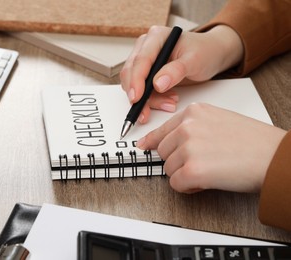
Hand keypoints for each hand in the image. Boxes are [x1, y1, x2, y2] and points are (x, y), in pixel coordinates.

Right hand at [120, 25, 242, 123]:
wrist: (212, 55)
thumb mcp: (195, 60)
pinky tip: (167, 102)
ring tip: (169, 104)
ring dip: (147, 100)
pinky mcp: (147, 73)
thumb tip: (157, 84)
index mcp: (156, 37)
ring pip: (133, 84)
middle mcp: (146, 47)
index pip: (140, 60)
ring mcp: (145, 61)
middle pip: (131, 73)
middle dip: (138, 95)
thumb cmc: (205, 52)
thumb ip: (176, 70)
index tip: (137, 98)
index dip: (136, 80)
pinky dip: (151, 100)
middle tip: (145, 113)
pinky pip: (141, 90)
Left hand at [136, 103, 286, 192]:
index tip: (144, 146)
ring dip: (184, 175)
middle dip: (178, 162)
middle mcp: (188, 126)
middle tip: (201, 164)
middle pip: (163, 152)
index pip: (162, 130)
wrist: (274, 156)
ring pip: (168, 169)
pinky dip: (188, 188)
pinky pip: (176, 184)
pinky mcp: (192, 169)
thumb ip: (192, 128)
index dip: (152, 142)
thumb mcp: (218, 121)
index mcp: (194, 112)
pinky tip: (206, 181)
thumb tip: (169, 142)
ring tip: (209, 171)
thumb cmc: (253, 142)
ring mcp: (188, 147)